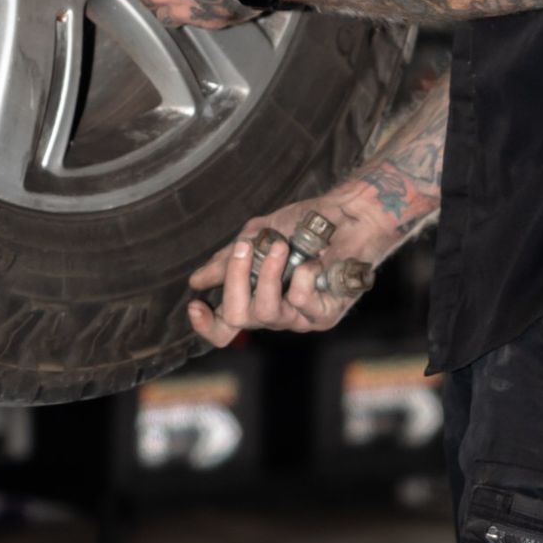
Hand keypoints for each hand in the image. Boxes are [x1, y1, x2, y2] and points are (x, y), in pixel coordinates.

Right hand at [186, 190, 380, 345]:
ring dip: (269, 275)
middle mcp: (273, 313)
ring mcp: (298, 317)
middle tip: (245, 248)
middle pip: (237, 318)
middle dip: (235, 281)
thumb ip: (230, 259)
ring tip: (281, 247)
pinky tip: (314, 261)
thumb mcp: (259, 235)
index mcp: (254, 297)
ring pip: (267, 313)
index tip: (195, 305)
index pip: (223, 327)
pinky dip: (303, 276)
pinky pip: (300, 302)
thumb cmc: (305, 225)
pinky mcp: (323, 315)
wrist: (347, 215)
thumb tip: (197, 281)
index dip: (205, 325)